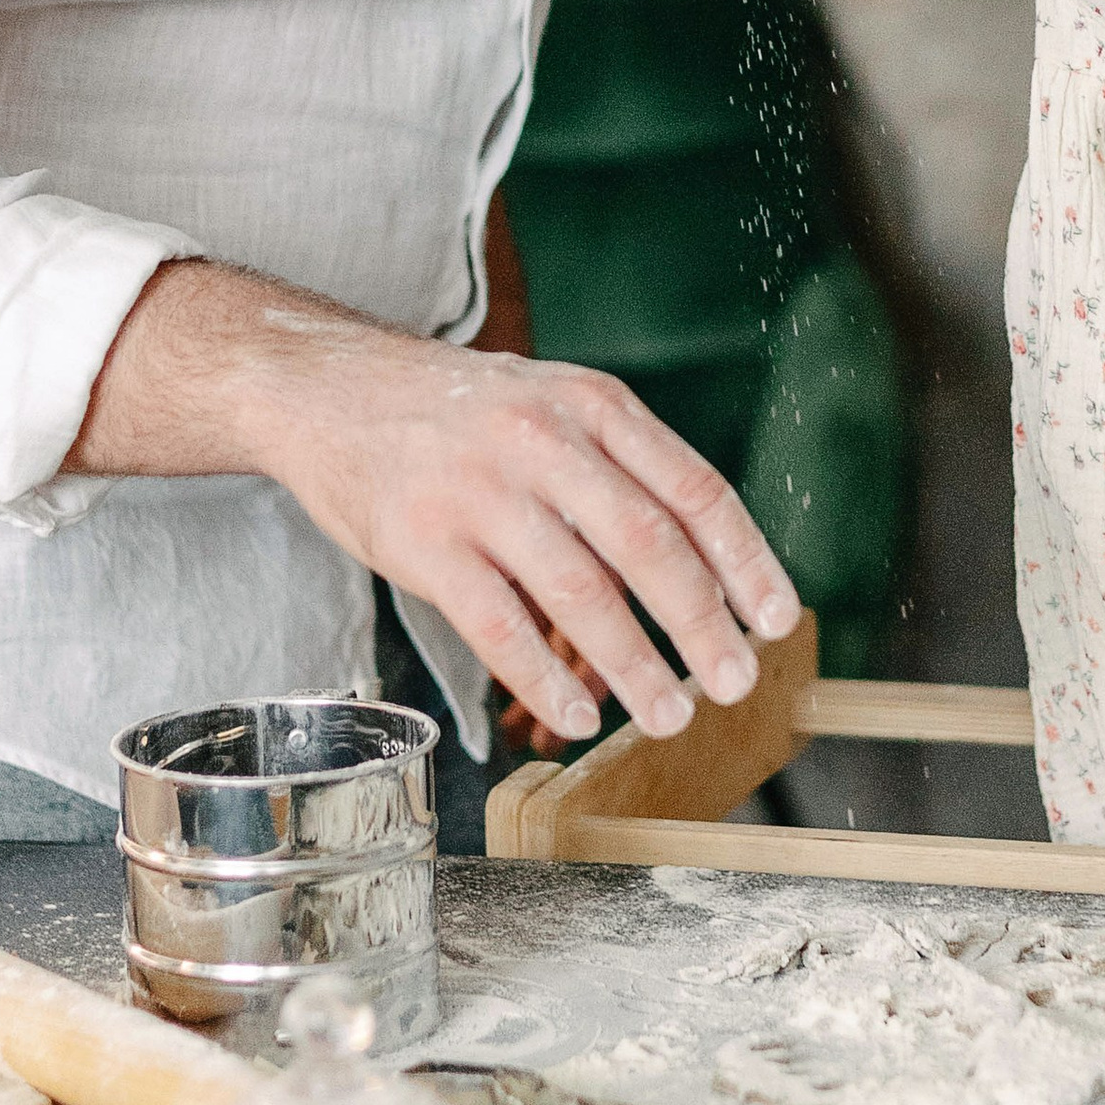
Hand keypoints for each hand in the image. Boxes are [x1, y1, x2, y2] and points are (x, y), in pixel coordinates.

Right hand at [67, 262, 800, 745]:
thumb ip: (621, 467)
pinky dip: (546, 679)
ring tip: (670, 713)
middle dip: (702, 624)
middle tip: (735, 681)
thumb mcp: (550, 403)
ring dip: (636, 665)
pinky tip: (578, 716)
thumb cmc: (455, 412)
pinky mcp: (423, 543)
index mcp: (591, 405)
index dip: (745, 561)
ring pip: (582, 593)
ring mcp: (480, 492)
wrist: (327, 388)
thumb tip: (708, 567)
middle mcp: (543, 441)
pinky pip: (499, 625)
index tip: (777, 619)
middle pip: (649, 544)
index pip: (693, 487)